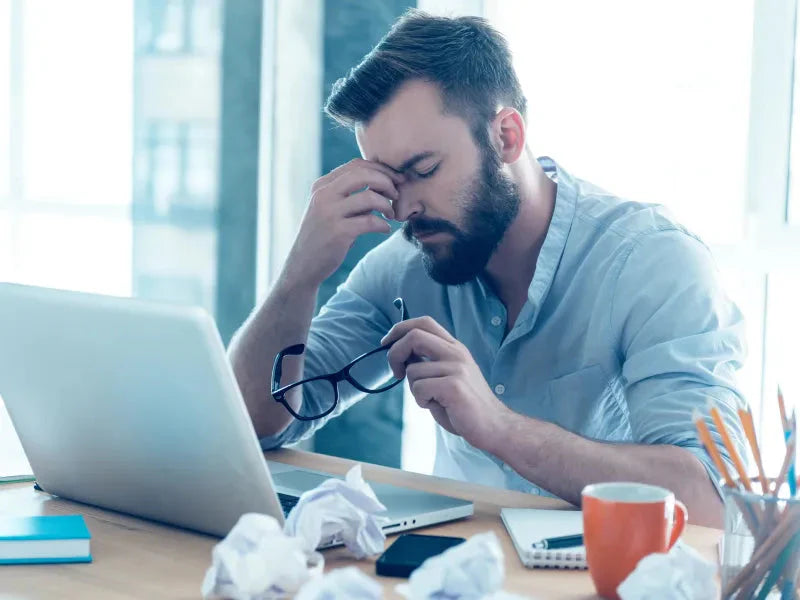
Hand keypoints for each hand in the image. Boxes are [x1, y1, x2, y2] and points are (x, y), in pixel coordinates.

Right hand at [281, 159, 403, 288]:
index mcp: (322, 185)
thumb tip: (384, 185)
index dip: (381, 169)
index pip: (356, 165)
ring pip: (369, 197)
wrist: (303, 265)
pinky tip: (385, 229)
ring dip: (387, 205)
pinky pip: (370, 221)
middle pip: (363, 175)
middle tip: (396, 195)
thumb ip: (352, 196)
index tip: (395, 180)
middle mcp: (323, 195)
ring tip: (390, 215)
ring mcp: (329, 213)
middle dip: (386, 182)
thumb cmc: (324, 235)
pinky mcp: (338, 233)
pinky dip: (383, 225)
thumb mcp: (331, 209)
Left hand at [381, 316, 512, 451]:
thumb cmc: (464, 405)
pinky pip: (419, 388)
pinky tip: (438, 405)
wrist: (493, 426)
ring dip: (414, 389)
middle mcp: (456, 353)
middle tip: (395, 372)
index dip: (400, 329)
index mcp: (454, 347)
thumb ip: (428, 363)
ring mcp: (456, 368)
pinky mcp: (454, 386)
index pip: (424, 322)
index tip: (386, 343)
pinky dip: (421, 400)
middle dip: (394, 353)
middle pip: (414, 336)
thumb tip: (402, 355)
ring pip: (413, 370)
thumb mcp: (447, 376)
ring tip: (432, 399)